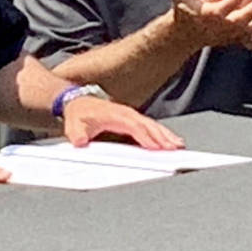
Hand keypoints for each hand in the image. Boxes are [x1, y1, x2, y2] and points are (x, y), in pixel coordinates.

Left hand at [61, 95, 183, 149]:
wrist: (77, 102)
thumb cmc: (78, 114)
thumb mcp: (73, 125)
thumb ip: (76, 134)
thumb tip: (80, 141)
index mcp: (114, 114)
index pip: (134, 126)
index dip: (146, 137)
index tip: (156, 148)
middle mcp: (125, 113)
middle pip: (148, 125)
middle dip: (162, 137)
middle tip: (175, 149)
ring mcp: (130, 115)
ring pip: (151, 125)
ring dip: (165, 134)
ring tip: (179, 145)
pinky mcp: (132, 119)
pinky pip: (149, 126)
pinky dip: (161, 133)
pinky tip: (170, 140)